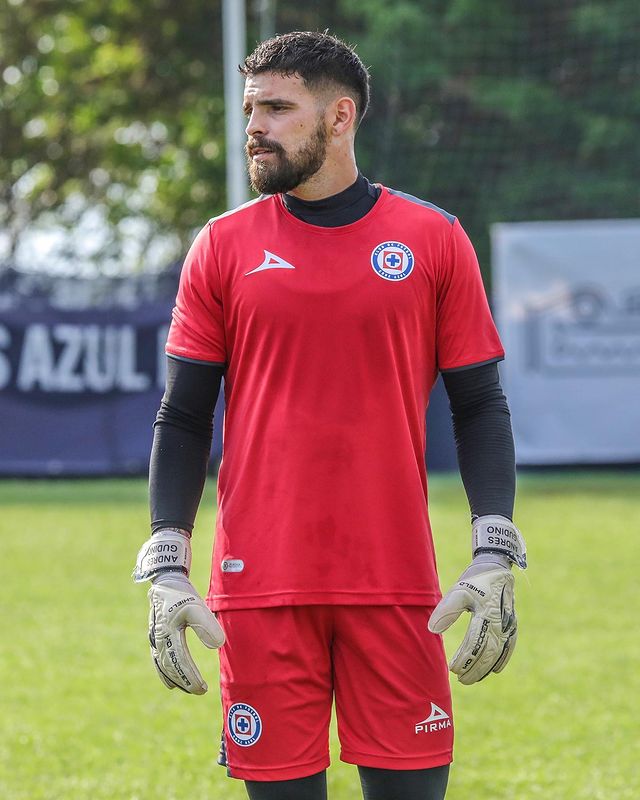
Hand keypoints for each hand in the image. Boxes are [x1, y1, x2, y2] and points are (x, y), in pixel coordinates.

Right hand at [148, 571, 224, 693]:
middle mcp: (159, 639)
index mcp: (168, 633)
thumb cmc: (182, 594)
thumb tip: (218, 645)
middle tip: (199, 691)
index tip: (201, 688)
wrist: (165, 581)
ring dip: (176, 678)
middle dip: (184, 680)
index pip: (180, 661)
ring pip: (164, 665)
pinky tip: (171, 681)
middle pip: (171, 666)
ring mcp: (155, 639)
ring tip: (188, 689)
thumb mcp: (196, 606)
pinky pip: (159, 660)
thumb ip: (207, 625)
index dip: (190, 676)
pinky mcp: (157, 637)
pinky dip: (165, 672)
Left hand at [428, 555, 516, 684]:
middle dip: (475, 668)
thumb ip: (446, 610)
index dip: (465, 658)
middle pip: (488, 652)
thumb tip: (432, 630)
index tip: (452, 668)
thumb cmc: (474, 580)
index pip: (475, 642)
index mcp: (486, 614)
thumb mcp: (458, 590)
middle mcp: (501, 622)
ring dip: (486, 668)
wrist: (497, 566)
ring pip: (498, 653)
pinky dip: (502, 659)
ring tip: (472, 678)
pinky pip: (509, 646)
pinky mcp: (512, 624)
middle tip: (461, 679)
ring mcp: (509, 625)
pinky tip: (495, 670)